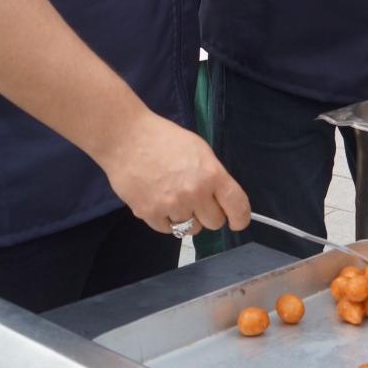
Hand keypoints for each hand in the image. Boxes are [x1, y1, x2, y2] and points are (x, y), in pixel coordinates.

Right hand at [98, 112, 250, 234]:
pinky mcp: (148, 214)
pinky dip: (166, 220)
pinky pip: (167, 230)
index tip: (237, 221)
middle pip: (214, 223)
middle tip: (198, 202)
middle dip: (209, 214)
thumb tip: (222, 199)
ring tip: (175, 198)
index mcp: (212, 175)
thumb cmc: (166, 139)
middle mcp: (194, 193)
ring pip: (191, 229)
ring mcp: (171, 206)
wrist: (127, 138)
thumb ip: (213, 177)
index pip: (237, 206)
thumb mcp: (201, 151)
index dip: (240, 218)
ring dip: (187, 218)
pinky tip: (160, 202)